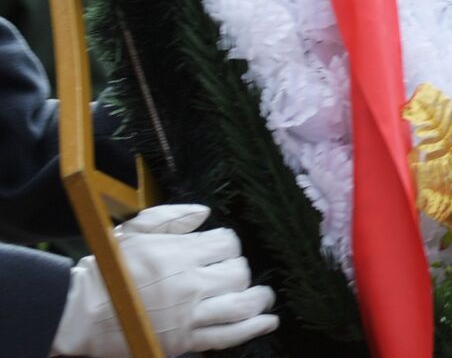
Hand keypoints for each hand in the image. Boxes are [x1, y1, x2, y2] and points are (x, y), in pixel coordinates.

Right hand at [49, 203, 277, 356]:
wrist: (80, 313)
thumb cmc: (108, 269)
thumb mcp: (135, 230)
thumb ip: (172, 217)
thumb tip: (205, 212)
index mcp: (180, 254)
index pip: (227, 244)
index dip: (228, 245)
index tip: (222, 249)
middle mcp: (190, 284)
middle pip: (238, 273)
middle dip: (239, 270)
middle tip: (232, 272)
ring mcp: (189, 315)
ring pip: (241, 305)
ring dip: (259, 299)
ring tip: (264, 295)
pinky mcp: (184, 340)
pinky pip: (227, 336)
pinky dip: (253, 329)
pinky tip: (269, 322)